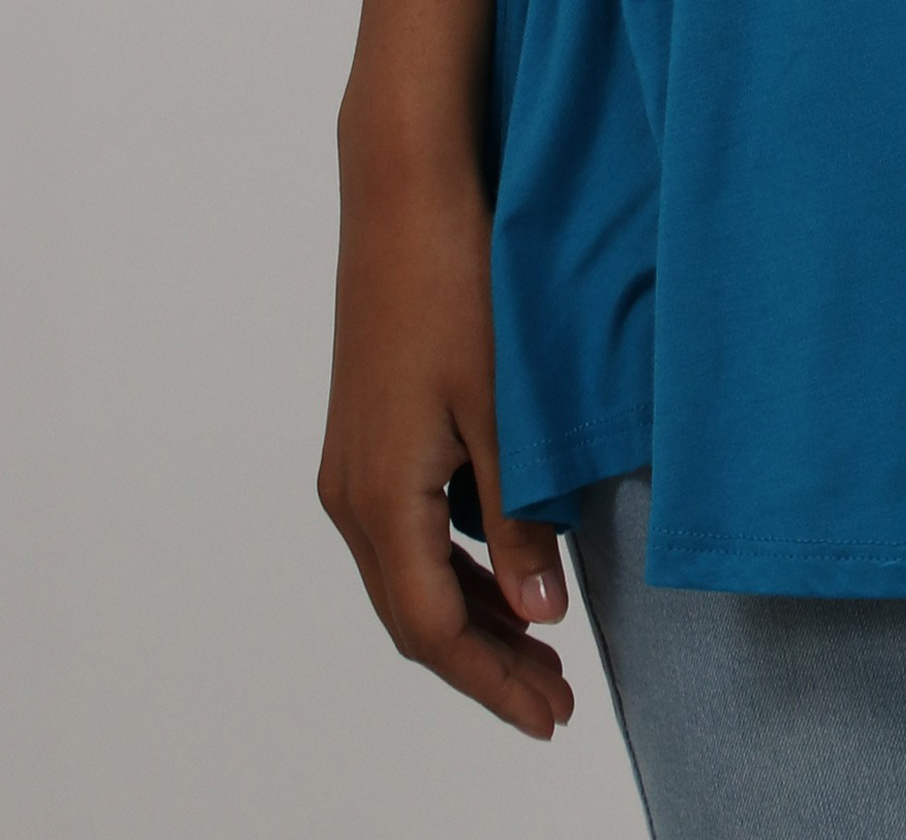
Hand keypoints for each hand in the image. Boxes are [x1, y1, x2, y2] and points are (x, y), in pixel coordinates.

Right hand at [317, 132, 574, 739]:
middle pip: (416, 617)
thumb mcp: (504, 407)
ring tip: (540, 651)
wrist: (404, 190)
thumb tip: (542, 613)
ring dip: (472, 618)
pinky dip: (456, 568)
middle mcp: (350, 495)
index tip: (553, 715)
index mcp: (379, 499)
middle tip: (556, 700)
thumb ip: (523, 516)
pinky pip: (406, 533)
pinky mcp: (365, 435)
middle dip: (486, 666)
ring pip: (409, 577)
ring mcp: (351, 465)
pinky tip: (506, 569)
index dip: (495, 683)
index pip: (435, 631)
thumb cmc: (455, 283)